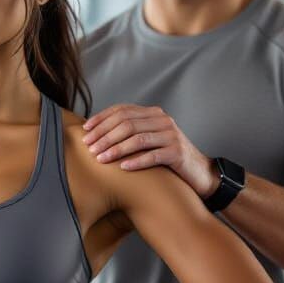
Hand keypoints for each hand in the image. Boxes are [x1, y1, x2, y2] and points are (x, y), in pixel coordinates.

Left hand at [82, 103, 219, 197]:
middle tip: (89, 148)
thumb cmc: (166, 157)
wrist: (198, 172)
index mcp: (153, 114)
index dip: (102, 119)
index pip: (122, 110)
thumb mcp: (149, 140)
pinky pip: (153, 155)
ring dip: (116, 149)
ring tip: (101, 159)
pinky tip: (122, 167)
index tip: (85, 131)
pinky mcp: (177, 153)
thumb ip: (130, 132)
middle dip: (105, 136)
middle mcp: (162, 120)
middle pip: (127, 124)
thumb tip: (96, 133)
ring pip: (138, 139)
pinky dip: (136, 161)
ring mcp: (171, 136)